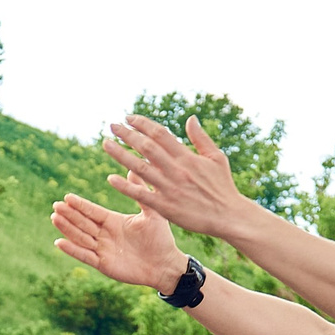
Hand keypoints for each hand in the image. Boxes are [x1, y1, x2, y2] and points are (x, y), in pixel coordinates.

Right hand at [51, 194, 194, 292]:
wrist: (165, 264)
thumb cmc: (160, 238)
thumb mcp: (151, 212)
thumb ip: (140, 192)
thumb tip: (133, 169)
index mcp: (113, 221)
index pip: (92, 211)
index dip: (80, 205)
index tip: (66, 197)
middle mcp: (105, 234)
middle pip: (83, 223)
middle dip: (69, 214)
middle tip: (56, 205)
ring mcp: (103, 249)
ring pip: (80, 237)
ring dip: (67, 228)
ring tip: (55, 218)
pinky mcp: (103, 264)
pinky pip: (85, 256)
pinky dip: (72, 250)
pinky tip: (59, 242)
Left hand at [97, 114, 259, 239]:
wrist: (228, 216)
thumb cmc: (223, 186)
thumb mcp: (216, 158)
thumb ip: (200, 138)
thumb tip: (190, 118)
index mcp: (187, 156)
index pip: (160, 134)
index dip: (143, 123)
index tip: (129, 118)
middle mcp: (176, 170)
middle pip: (146, 147)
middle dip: (127, 134)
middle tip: (111, 125)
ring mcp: (169, 188)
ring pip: (139, 168)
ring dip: (120, 155)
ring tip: (106, 144)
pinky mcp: (166, 207)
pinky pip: (141, 194)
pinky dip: (125, 186)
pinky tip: (110, 178)